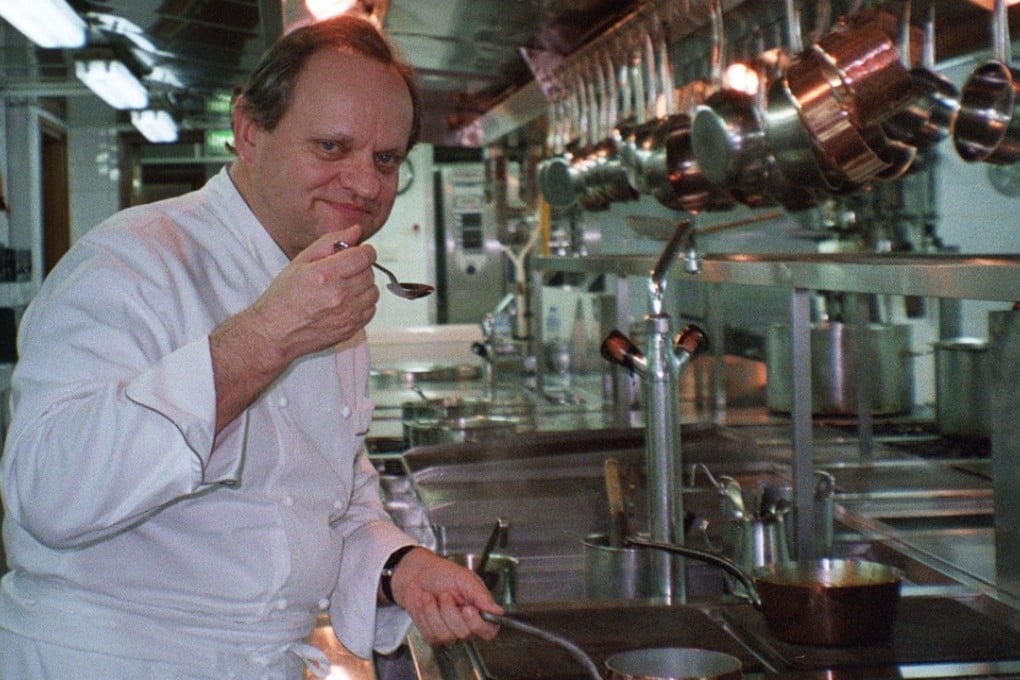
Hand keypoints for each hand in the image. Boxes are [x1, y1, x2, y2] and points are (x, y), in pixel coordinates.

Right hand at [209, 227, 379, 431]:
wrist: (275, 333)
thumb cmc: (283, 297)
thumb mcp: (300, 261)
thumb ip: (330, 242)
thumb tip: (355, 231)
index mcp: (326, 274)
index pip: (364, 256)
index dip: (364, 251)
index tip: (357, 251)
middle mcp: (340, 295)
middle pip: (370, 273)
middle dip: (360, 267)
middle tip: (343, 271)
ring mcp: (347, 315)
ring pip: (373, 292)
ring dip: (363, 286)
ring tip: (343, 287)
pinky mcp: (351, 329)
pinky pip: (370, 310)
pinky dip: (362, 304)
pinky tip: (345, 302)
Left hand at [389, 548, 502, 645]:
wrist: (417, 574)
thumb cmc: (441, 573)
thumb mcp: (464, 578)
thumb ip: (481, 595)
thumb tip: (498, 611)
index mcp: (479, 610)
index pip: (489, 630)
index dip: (479, 624)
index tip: (468, 609)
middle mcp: (466, 624)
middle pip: (465, 633)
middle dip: (450, 612)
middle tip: (446, 595)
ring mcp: (449, 631)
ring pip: (446, 636)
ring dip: (435, 612)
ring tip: (433, 597)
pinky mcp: (432, 634)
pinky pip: (430, 634)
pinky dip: (425, 615)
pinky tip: (426, 604)